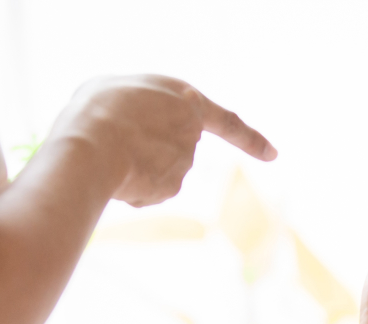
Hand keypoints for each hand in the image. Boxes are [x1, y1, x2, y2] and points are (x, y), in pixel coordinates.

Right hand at [51, 75, 276, 206]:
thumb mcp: (122, 89)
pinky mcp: (172, 188)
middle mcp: (192, 134)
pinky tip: (114, 175)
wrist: (94, 145)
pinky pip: (147, 189)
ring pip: (156, 170)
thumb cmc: (99, 109)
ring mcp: (184, 164)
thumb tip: (148, 145)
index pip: (227, 122)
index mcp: (187, 99)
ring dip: (133, 166)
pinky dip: (130, 185)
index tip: (273, 154)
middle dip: (146, 149)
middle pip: (172, 147)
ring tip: (108, 152)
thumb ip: (146, 110)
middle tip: (114, 137)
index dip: (251, 139)